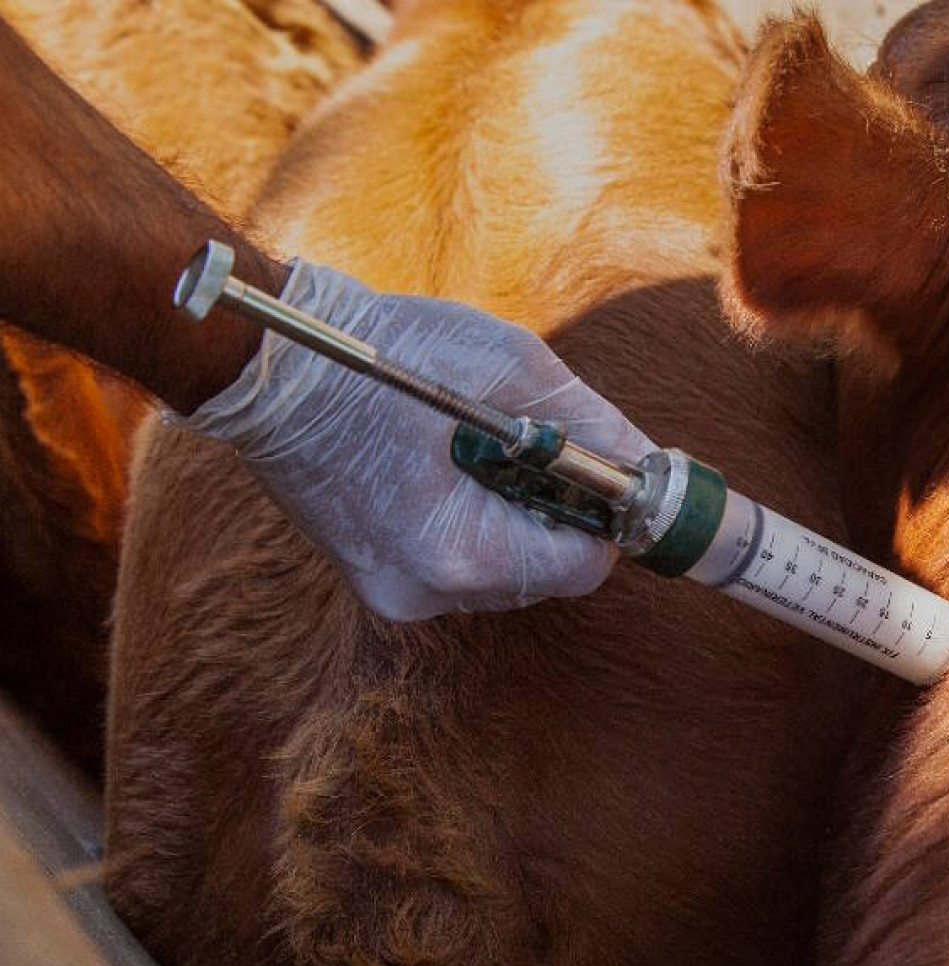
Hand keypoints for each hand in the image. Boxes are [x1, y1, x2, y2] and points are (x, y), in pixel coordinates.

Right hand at [180, 259, 654, 619]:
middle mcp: (425, 591)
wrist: (266, 363)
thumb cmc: (386, 352)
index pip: (582, 565)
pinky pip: (461, 563)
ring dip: (514, 515)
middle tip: (526, 444)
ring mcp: (395, 593)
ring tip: (475, 449)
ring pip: (506, 571)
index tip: (592, 466)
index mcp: (456, 551)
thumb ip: (590, 424)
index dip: (602, 514)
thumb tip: (646, 463)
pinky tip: (444, 468)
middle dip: (554, 510)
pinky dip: (472, 520)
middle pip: (545, 573)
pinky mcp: (377, 580)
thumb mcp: (510, 367)